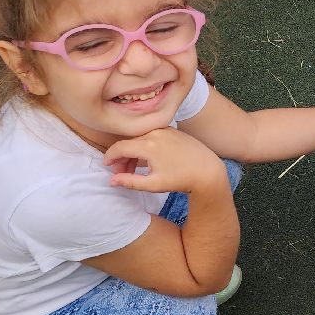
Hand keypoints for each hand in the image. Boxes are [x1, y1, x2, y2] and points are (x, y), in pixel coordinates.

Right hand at [102, 128, 226, 195]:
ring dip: (133, 152)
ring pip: (140, 139)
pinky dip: (145, 146)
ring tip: (134, 169)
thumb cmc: (181, 179)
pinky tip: (147, 161)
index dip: (109, 157)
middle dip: (121, 158)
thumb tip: (110, 180)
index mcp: (149, 145)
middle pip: (129, 142)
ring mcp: (165, 129)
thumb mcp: (153, 184)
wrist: (208, 170)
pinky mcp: (172, 130)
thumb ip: (130, 182)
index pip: (119, 147)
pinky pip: (152, 136)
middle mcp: (155, 132)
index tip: (106, 166)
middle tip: (121, 173)